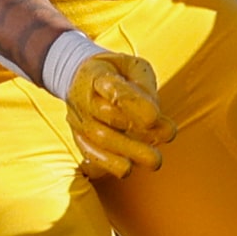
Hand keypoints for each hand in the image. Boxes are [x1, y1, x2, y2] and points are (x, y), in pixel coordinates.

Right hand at [66, 52, 175, 177]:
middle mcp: (83, 97)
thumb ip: (145, 86)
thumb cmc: (116, 72)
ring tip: (152, 162)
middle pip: (105, 117)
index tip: (153, 118)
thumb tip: (155, 116)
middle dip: (133, 135)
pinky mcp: (78, 133)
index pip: (112, 87)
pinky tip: (127, 169)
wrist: (79, 75)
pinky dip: (107, 162)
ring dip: (125, 152)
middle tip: (158, 152)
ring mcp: (78, 117)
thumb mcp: (134, 66)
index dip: (132, 102)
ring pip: (97, 138)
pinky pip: (88, 150)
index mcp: (96, 74)